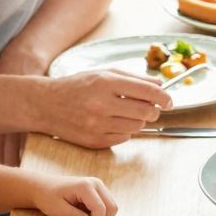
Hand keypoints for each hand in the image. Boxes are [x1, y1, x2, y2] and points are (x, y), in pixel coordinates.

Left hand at [25, 173, 116, 215]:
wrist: (42, 187)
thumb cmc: (47, 197)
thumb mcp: (58, 210)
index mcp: (86, 186)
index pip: (100, 208)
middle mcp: (96, 183)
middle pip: (112, 207)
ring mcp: (98, 186)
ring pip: (111, 207)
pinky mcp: (98, 191)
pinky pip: (107, 205)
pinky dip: (101, 215)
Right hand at [43, 69, 172, 148]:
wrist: (46, 105)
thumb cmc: (77, 86)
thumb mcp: (103, 74)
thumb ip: (133, 78)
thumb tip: (159, 85)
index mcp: (105, 83)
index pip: (147, 92)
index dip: (164, 97)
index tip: (169, 100)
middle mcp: (101, 104)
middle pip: (145, 112)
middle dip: (153, 110)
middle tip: (149, 107)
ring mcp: (97, 125)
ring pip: (136, 127)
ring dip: (139, 121)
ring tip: (128, 113)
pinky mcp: (94, 141)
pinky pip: (123, 139)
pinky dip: (124, 131)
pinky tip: (114, 122)